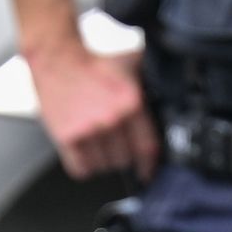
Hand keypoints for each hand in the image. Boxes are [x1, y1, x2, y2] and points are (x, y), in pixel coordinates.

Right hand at [23, 38, 153, 180]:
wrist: (59, 60)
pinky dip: (85, 165)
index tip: (146, 172)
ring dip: (103, 161)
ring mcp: (88, 131)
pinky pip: (81, 169)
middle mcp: (111, 119)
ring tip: (100, 144)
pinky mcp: (67, 138)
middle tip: (117, 145)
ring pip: (103, 167)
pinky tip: (86, 152)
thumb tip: (173, 95)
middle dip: (123, 156)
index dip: (148, 165)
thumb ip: (153, 82)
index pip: (146, 148)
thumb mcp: (132, 65)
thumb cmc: (95, 65)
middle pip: (124, 161)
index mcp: (130, 102)